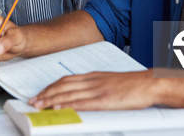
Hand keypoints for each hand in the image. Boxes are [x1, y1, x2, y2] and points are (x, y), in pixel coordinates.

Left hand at [28, 70, 157, 110]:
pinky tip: (58, 108)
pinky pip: (81, 102)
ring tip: (38, 105)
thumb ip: (96, 86)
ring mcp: (97, 90)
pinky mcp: (104, 100)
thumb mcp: (110, 81)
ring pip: (68, 93)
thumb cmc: (134, 85)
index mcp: (94, 76)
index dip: (51, 86)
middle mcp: (92, 81)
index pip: (66, 79)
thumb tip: (83, 93)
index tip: (41, 92)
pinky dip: (66, 105)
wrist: (150, 83)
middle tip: (33, 100)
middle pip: (63, 85)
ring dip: (50, 99)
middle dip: (45, 93)